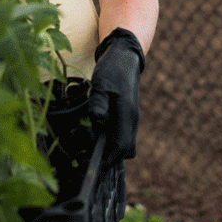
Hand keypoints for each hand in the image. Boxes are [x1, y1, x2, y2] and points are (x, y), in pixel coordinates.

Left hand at [89, 27, 144, 166]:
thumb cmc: (112, 70)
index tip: (93, 164)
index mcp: (127, 115)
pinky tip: (97, 129)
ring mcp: (131, 118)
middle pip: (124, 150)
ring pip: (125, 143)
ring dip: (110, 146)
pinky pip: (122, 135)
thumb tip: (97, 119)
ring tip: (91, 137)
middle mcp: (132, 121)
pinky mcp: (128, 115)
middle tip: (89, 149)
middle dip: (109, 155)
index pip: (120, 147)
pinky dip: (111, 138)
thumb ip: (99, 102)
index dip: (107, 159)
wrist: (125, 56)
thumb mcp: (101, 83)